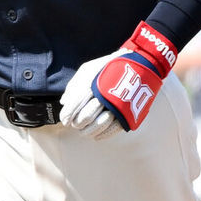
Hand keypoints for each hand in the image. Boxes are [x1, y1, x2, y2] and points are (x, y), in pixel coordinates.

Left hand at [61, 22, 177, 136]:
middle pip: (86, 116)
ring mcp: (117, 104)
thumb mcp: (88, 69)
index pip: (76, 103)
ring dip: (88, 131)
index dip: (68, 114)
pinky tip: (96, 136)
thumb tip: (64, 101)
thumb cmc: (107, 67)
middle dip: (78, 123)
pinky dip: (102, 134)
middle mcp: (105, 94)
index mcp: (93, 82)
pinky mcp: (128, 113)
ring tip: (84, 131)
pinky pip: (112, 129)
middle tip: (74, 126)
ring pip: (98, 125)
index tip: (65, 120)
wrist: (137, 63)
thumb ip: (74, 85)